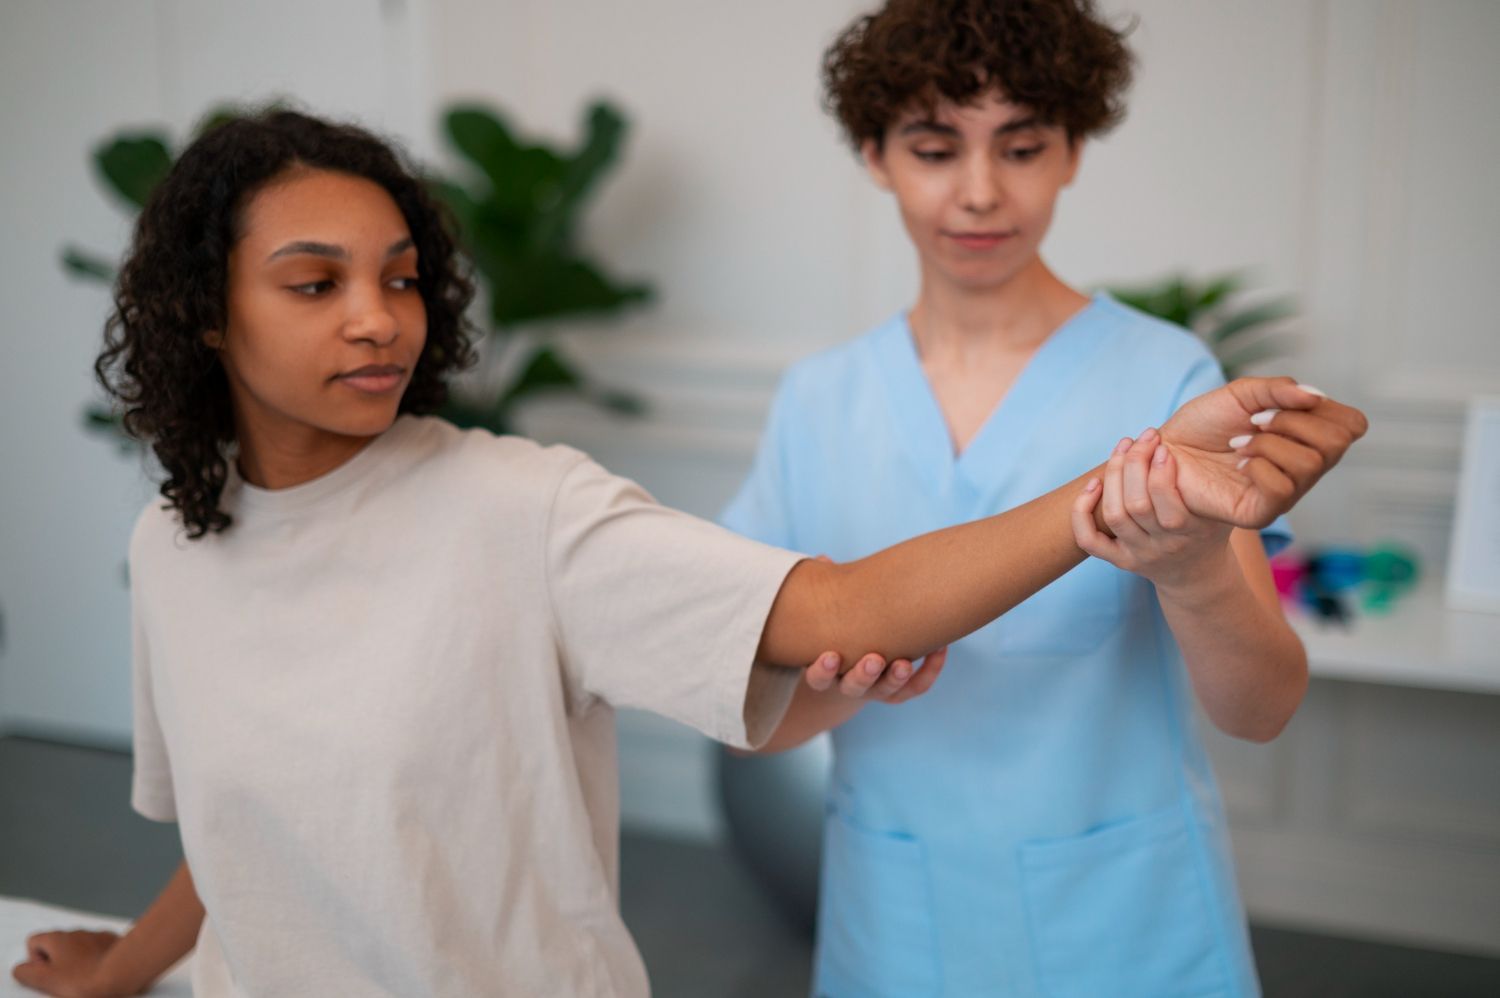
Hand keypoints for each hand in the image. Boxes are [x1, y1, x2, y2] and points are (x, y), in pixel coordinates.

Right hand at [12, 930, 122, 997]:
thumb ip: (26, 972)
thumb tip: (23, 968)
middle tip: (67, 979)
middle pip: (57, 944)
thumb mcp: (45, 980)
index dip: (35, 960)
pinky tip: (103, 969)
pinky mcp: (115, 940)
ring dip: (78, 958)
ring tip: (86, 976)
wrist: (122, 973)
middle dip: (58, 960)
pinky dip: (98, 956)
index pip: (34, 941)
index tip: (48, 974)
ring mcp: (97, 934)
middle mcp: (77, 931)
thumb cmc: (83, 979)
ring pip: (79, 945)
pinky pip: (100, 947)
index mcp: (57, 938)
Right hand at [799, 553, 948, 703]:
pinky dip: (929, 671)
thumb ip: (826, 590)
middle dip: (864, 674)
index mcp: (826, 669)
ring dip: (896, 678)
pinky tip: (940, 649)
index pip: (818, 679)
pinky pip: (916, 686)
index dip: (823, 670)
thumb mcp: (829, 612)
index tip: (832, 655)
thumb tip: (824, 559)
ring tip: (905, 662)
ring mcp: (876, 689)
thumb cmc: (840, 626)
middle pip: (854, 687)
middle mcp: (850, 684)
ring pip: (886, 691)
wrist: (855, 659)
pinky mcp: (900, 690)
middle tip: (874, 658)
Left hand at [1072, 433, 1233, 591]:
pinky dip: (1082, 511)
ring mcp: (1138, 554)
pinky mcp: (1119, 560)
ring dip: (1112, 476)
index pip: (1167, 501)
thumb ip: (1222, 485)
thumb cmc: (1210, 528)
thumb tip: (1231, 441)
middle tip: (1141, 438)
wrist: (1198, 576)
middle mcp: (1163, 546)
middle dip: (1134, 464)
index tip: (1162, 445)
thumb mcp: (1224, 510)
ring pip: (1113, 515)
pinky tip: (1092, 485)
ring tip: (1122, 449)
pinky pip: (1089, 540)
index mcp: (1193, 531)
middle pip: (1135, 504)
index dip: (1160, 471)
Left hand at [1160, 377, 1366, 527]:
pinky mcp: (1261, 512)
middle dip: (1293, 421)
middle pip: (1336, 443)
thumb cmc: (1204, 424)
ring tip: (1239, 443)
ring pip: (1310, 463)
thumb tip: (1314, 396)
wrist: (1166, 449)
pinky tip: (1239, 463)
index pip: (1352, 425)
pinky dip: (1260, 465)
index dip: (1325, 408)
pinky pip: (1282, 489)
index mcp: (1309, 438)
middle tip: (1256, 421)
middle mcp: (1305, 468)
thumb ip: (1278, 389)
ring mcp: (1286, 492)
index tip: (1284, 402)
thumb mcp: (1242, 393)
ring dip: (1269, 442)